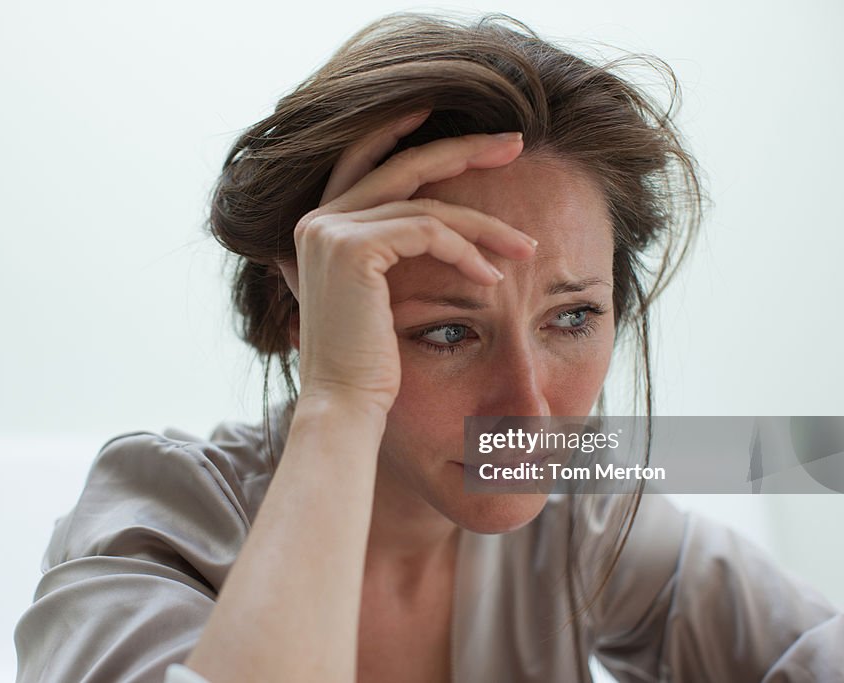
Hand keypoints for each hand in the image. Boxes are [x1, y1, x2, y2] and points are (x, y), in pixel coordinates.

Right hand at [281, 114, 537, 416]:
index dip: (406, 131)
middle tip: (515, 143)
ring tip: (526, 248)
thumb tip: (420, 229)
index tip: (459, 127)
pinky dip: (468, 251)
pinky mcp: (354, 248)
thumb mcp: (373, 297)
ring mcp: (331, 230)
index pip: (365, 160)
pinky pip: (429, 231)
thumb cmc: (368, 363)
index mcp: (319, 226)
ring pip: (426, 202)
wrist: (347, 406)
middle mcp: (317, 219)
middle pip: (402, 164)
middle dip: (464, 149)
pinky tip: (493, 279)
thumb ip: (381, 254)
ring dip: (484, 225)